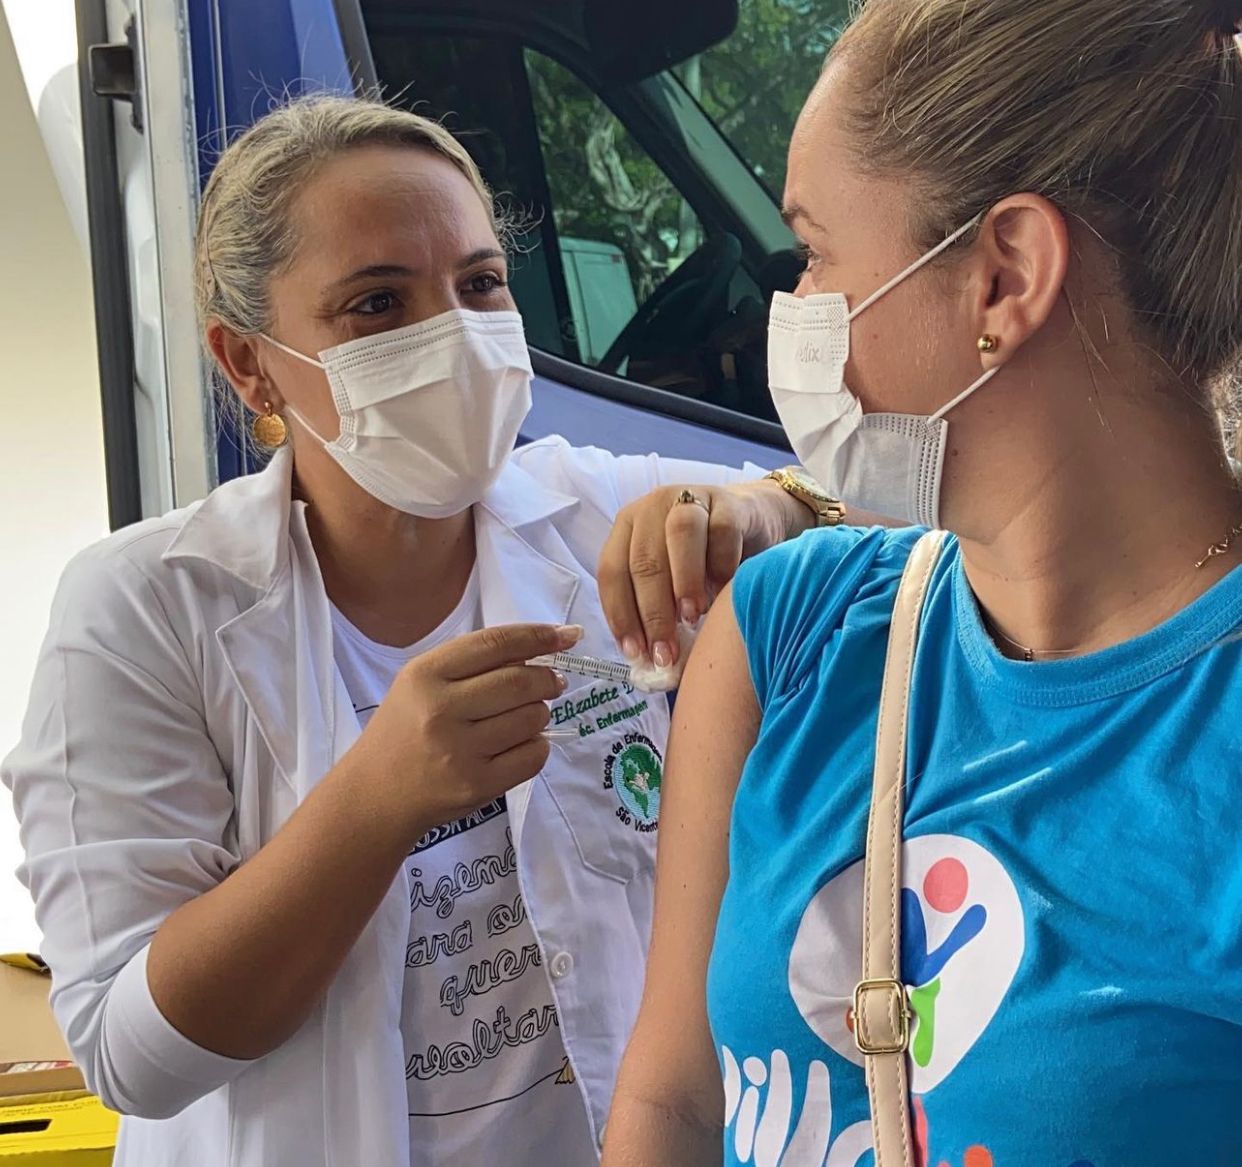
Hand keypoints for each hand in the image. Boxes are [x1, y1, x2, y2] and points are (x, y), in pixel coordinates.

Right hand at [344, 622, 580, 846]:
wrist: (376, 794)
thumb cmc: (406, 729)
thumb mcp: (422, 683)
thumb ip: (474, 662)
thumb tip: (546, 643)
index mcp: (425, 675)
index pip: (496, 644)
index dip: (538, 636)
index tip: (567, 635)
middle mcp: (440, 710)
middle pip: (521, 681)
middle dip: (549, 678)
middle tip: (554, 681)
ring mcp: (459, 751)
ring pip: (532, 717)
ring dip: (540, 712)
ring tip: (527, 715)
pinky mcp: (477, 785)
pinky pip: (534, 755)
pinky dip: (537, 745)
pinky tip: (520, 744)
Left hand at [598, 479, 811, 667]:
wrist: (754, 522)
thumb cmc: (704, 560)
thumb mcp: (671, 582)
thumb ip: (656, 609)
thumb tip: (647, 661)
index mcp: (628, 528)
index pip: (612, 571)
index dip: (621, 614)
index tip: (636, 653)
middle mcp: (652, 508)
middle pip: (644, 559)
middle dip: (653, 612)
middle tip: (667, 651)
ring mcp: (691, 499)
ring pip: (679, 535)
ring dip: (683, 582)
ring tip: (692, 619)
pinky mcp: (729, 502)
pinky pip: (722, 531)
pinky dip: (721, 565)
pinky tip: (723, 593)